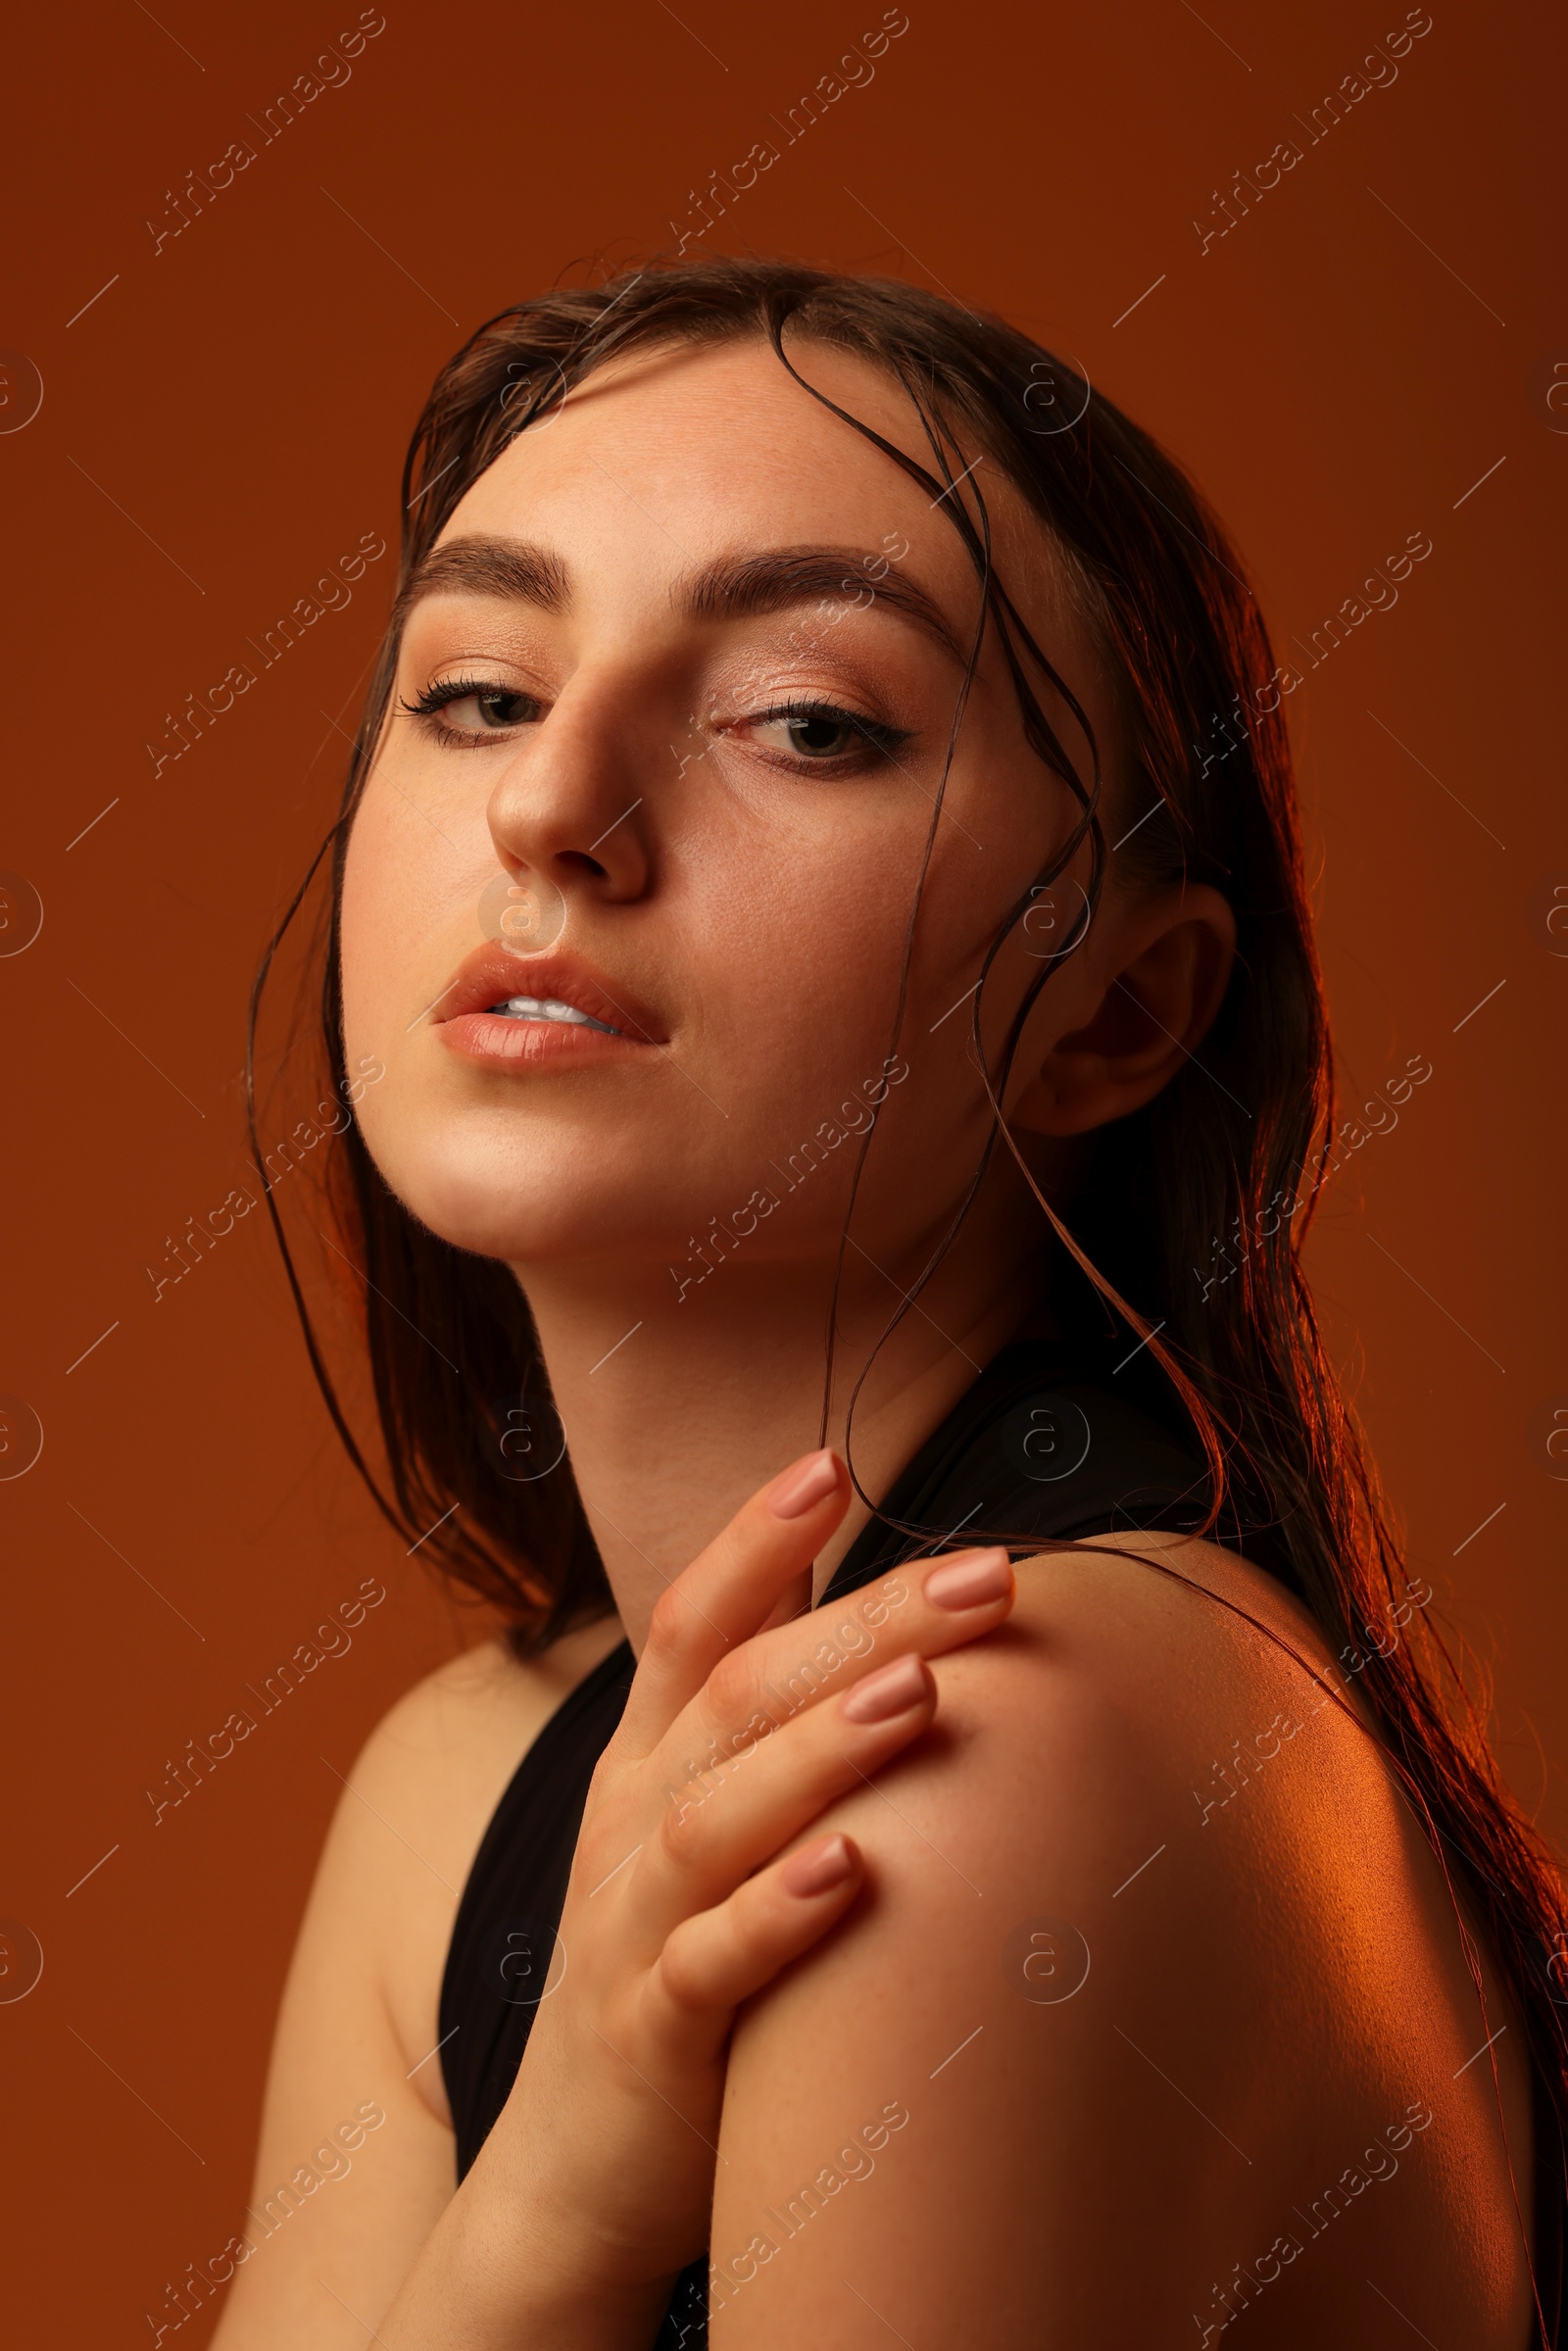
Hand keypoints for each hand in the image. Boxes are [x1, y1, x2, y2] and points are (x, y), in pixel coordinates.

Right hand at [465, 1446, 1014, 2322]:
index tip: (834, 1463)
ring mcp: (631, 1927)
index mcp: (645, 1761)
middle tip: (985, 1574)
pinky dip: (777, 1914)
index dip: (754, 1539)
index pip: (693, 1623)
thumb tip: (833, 1574)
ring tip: (921, 1691)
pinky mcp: (651, 2035)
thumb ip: (746, 1708)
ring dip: (821, 1749)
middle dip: (860, 1623)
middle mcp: (630, 1823)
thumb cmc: (670, 1963)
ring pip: (719, 1816)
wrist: (573, 2172)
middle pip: (736, 1695)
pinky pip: (712, 1966)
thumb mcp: (690, 1820)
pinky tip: (852, 1872)